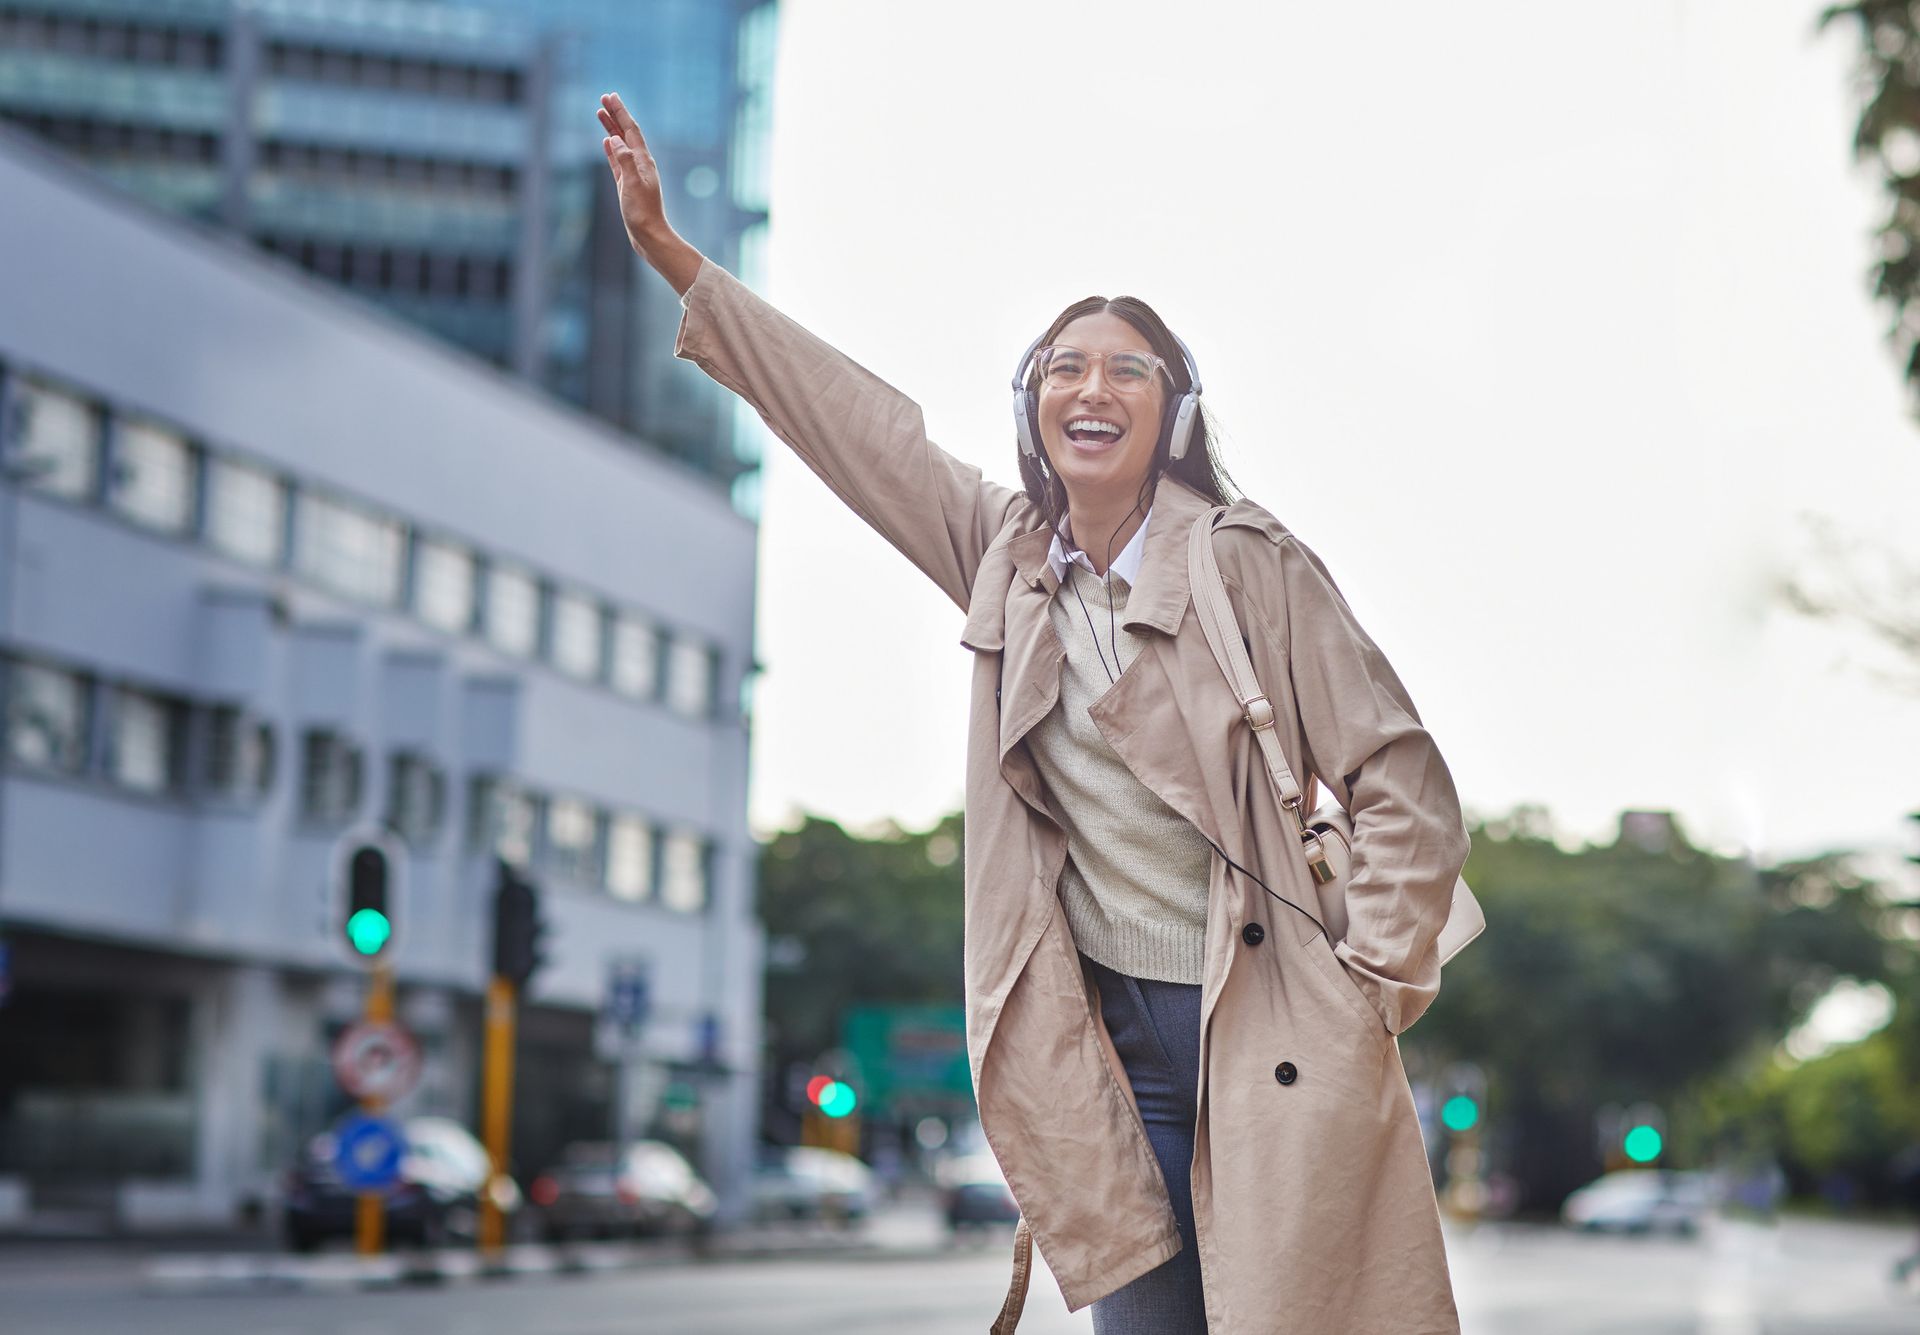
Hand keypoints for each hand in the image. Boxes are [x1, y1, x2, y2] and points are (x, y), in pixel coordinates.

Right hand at [598, 92, 668, 254]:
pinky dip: (611, 148)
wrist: (649, 236)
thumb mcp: (632, 185)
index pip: (631, 130)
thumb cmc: (642, 213)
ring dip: (611, 128)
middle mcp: (640, 163)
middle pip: (626, 133)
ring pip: (620, 144)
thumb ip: (625, 161)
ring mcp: (633, 173)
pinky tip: (607, 141)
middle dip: (615, 115)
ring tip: (600, 113)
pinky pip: (617, 160)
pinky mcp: (626, 184)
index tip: (610, 96)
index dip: (620, 112)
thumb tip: (615, 140)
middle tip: (603, 98)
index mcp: (643, 161)